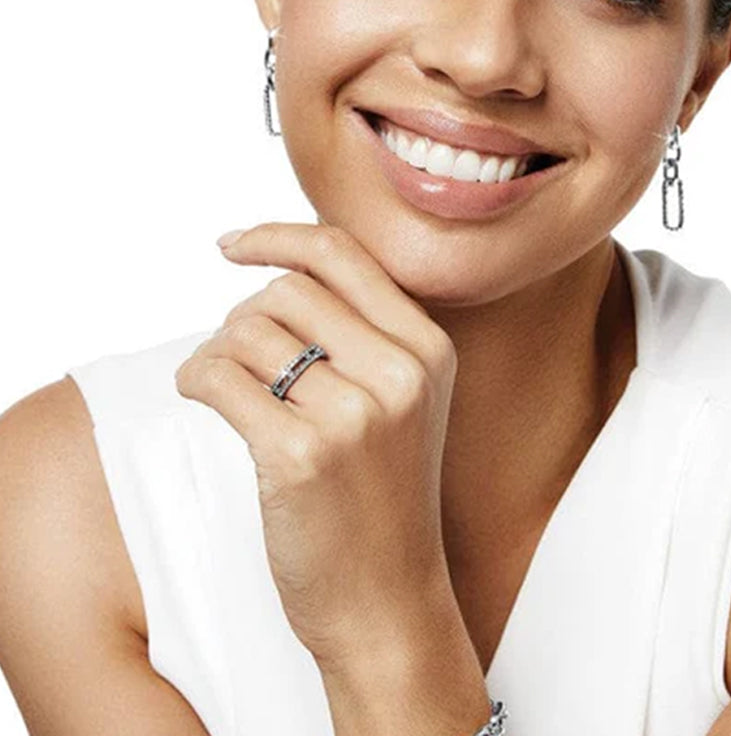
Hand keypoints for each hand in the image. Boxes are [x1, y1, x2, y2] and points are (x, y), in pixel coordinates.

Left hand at [174, 222, 459, 668]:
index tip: (233, 244)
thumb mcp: (404, 402)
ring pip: (246, 332)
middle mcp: (400, 372)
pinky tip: (202, 395)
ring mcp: (355, 415)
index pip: (342, 254)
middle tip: (239, 353)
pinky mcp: (301, 456)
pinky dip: (195, 378)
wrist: (387, 601)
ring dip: (218, 351)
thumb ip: (364, 333)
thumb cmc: (383, 497)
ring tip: (225, 386)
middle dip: (246, 314)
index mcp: (429, 348)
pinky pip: (218, 377)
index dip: (278, 237)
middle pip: (287, 290)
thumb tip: (277, 272)